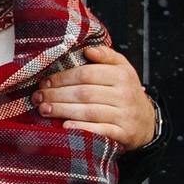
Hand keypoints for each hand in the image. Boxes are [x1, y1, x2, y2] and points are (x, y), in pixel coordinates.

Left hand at [36, 43, 158, 149]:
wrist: (146, 121)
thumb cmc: (125, 92)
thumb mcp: (122, 69)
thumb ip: (106, 56)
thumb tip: (88, 49)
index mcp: (121, 75)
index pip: (86, 74)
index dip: (62, 78)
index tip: (44, 82)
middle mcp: (125, 95)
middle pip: (84, 93)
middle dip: (56, 95)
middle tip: (37, 97)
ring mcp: (125, 115)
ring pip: (88, 111)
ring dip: (62, 110)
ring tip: (43, 109)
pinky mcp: (124, 134)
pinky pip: (100, 131)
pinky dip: (81, 128)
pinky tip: (65, 126)